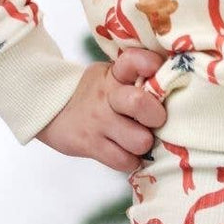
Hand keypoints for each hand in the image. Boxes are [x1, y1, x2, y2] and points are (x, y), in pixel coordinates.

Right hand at [34, 47, 167, 171]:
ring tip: (136, 140)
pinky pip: (125, 161)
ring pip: (139, 140)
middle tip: (154, 121)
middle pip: (140, 104)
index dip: (149, 64)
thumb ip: (136, 78)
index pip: (133, 61)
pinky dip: (131, 162)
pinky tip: (126, 153)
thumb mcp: (110, 77)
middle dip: (156, 116)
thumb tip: (173, 82)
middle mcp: (107, 96)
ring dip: (143, 145)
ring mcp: (99, 122)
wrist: (50, 111)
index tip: (156, 70)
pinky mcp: (92, 145)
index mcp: (114, 74)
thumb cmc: (95, 96)